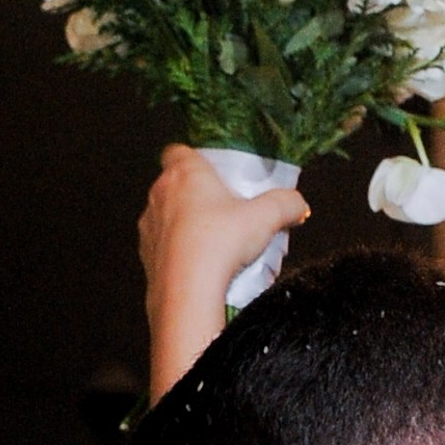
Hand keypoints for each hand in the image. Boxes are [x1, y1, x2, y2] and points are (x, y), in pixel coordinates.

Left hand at [140, 146, 309, 396]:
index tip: (215, 172)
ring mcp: (149, 228)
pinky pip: (165, 250)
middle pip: (177, 186)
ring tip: (217, 245)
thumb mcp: (266, 218)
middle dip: (198, 196)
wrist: (188, 293)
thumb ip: (286, 204)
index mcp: (184, 173)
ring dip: (187, 227)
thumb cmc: (217, 246)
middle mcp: (160, 196)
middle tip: (226, 212)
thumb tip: (297, 204)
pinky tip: (203, 268)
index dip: (196, 159)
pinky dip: (180, 255)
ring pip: (168, 219)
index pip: (179, 151)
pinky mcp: (147, 258)